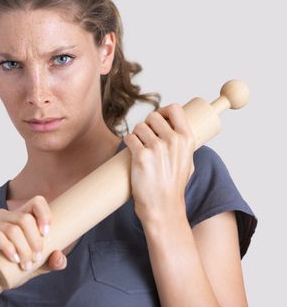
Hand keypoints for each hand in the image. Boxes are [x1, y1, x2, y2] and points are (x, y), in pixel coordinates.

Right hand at [0, 195, 66, 284]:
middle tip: (37, 258)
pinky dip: (8, 248)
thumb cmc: (14, 268)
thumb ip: (53, 262)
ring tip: (26, 265)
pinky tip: (14, 259)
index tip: (47, 233)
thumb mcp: (38, 266)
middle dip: (35, 240)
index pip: (37, 201)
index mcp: (21, 215)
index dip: (44, 213)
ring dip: (23, 248)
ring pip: (12, 229)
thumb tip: (60, 258)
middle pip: (25, 218)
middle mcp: (5, 215)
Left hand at [123, 104, 194, 223]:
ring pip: (139, 126)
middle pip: (153, 116)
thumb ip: (183, 144)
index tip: (158, 119)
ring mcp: (157, 148)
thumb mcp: (187, 162)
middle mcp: (173, 140)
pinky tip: (132, 152)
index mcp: (187, 139)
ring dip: (136, 135)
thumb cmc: (173, 186)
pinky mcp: (141, 156)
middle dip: (147, 125)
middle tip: (145, 138)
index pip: (175, 109)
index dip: (164, 111)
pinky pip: (129, 137)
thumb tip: (174, 129)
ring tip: (139, 148)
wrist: (162, 207)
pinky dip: (128, 142)